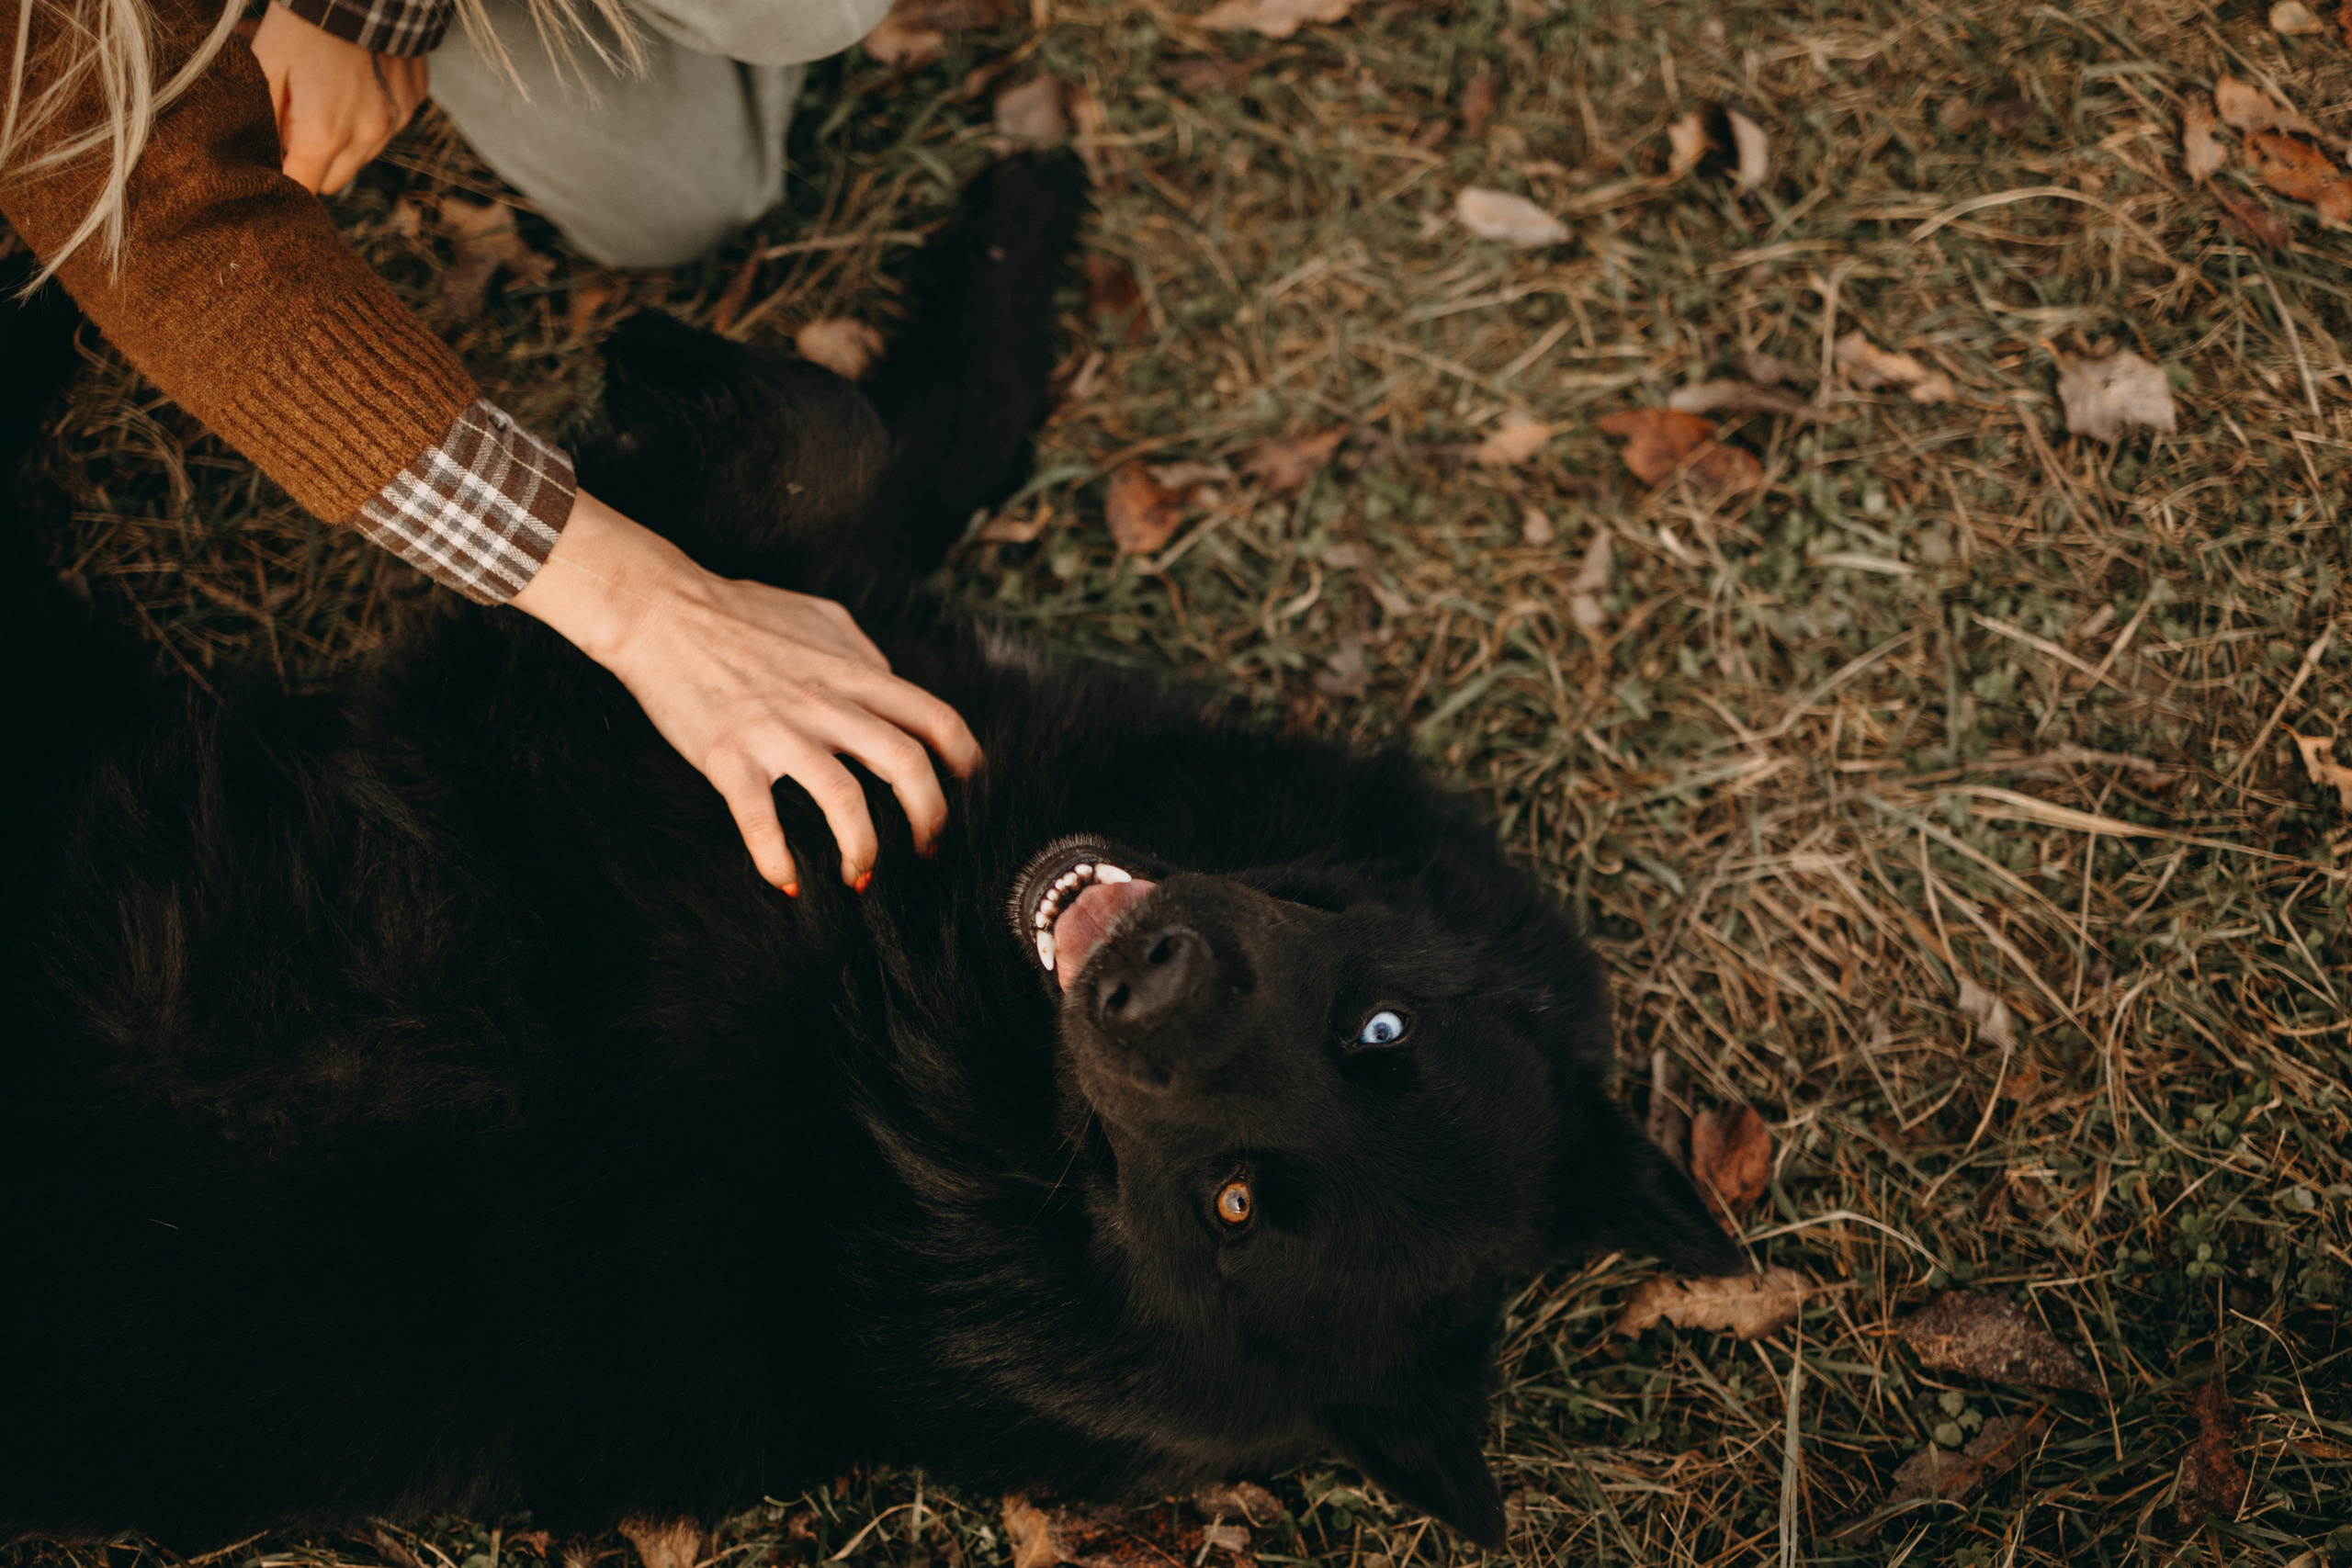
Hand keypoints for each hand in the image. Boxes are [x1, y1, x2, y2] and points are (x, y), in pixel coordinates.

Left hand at [249, 4, 428, 194]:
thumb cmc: (305, 24)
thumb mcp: (266, 65)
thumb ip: (265, 117)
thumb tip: (266, 152)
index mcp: (323, 135)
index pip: (302, 187)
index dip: (283, 180)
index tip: (272, 166)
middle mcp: (365, 139)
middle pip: (333, 182)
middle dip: (313, 163)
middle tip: (296, 123)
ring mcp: (393, 123)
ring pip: (361, 158)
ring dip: (343, 142)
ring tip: (330, 97)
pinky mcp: (411, 105)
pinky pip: (386, 129)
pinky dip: (369, 117)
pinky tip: (358, 83)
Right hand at [509, 492, 983, 893]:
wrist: (662, 609)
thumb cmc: (739, 611)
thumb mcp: (820, 617)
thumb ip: (861, 653)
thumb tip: (890, 683)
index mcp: (852, 672)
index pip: (933, 717)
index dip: (962, 758)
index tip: (967, 786)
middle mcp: (826, 702)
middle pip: (906, 765)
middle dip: (929, 817)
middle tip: (927, 847)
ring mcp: (778, 730)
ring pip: (845, 799)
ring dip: (862, 849)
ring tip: (861, 877)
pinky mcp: (728, 755)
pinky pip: (759, 819)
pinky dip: (776, 859)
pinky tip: (787, 881)